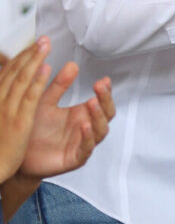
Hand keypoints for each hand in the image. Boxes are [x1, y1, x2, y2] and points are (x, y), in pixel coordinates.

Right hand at [0, 38, 52, 183]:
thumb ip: (3, 100)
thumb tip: (9, 90)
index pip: (8, 72)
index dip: (21, 57)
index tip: (33, 45)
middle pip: (15, 71)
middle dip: (29, 53)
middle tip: (43, 39)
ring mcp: (8, 110)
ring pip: (22, 79)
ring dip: (34, 59)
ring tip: (45, 45)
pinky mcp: (19, 121)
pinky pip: (29, 97)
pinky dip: (37, 80)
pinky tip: (46, 68)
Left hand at [18, 64, 114, 180]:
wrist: (18, 153)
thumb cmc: (33, 128)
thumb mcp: (45, 102)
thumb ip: (59, 85)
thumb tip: (72, 65)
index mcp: (81, 113)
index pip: (102, 101)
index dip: (105, 91)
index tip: (104, 80)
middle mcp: (84, 127)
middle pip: (107, 114)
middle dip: (106, 100)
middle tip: (100, 87)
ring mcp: (81, 143)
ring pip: (100, 131)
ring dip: (99, 117)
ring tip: (92, 103)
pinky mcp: (74, 158)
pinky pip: (86, 149)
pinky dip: (88, 138)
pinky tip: (85, 126)